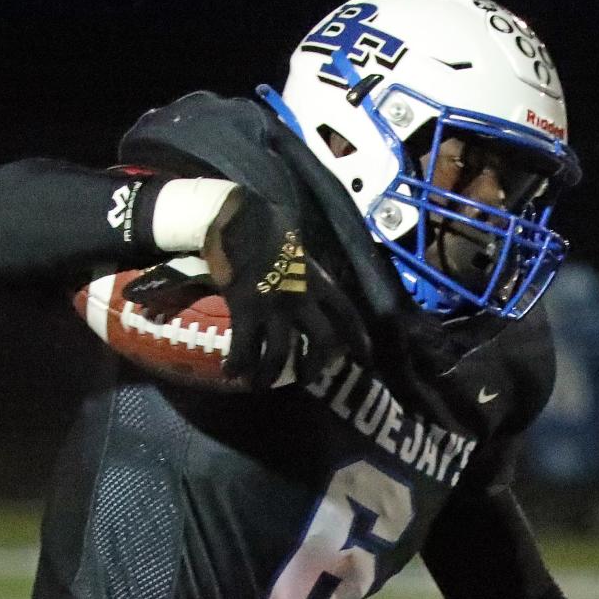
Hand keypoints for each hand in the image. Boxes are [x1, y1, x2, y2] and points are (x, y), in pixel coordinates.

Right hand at [202, 186, 370, 387]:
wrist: (235, 215)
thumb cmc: (265, 229)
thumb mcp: (297, 250)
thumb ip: (305, 273)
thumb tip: (308, 287)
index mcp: (317, 280)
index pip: (347, 313)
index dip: (359, 339)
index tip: (366, 360)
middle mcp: (302, 296)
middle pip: (322, 342)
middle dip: (313, 367)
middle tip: (304, 380)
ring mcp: (274, 305)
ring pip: (279, 353)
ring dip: (269, 374)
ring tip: (259, 383)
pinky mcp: (246, 308)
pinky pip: (245, 347)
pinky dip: (238, 364)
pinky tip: (231, 372)